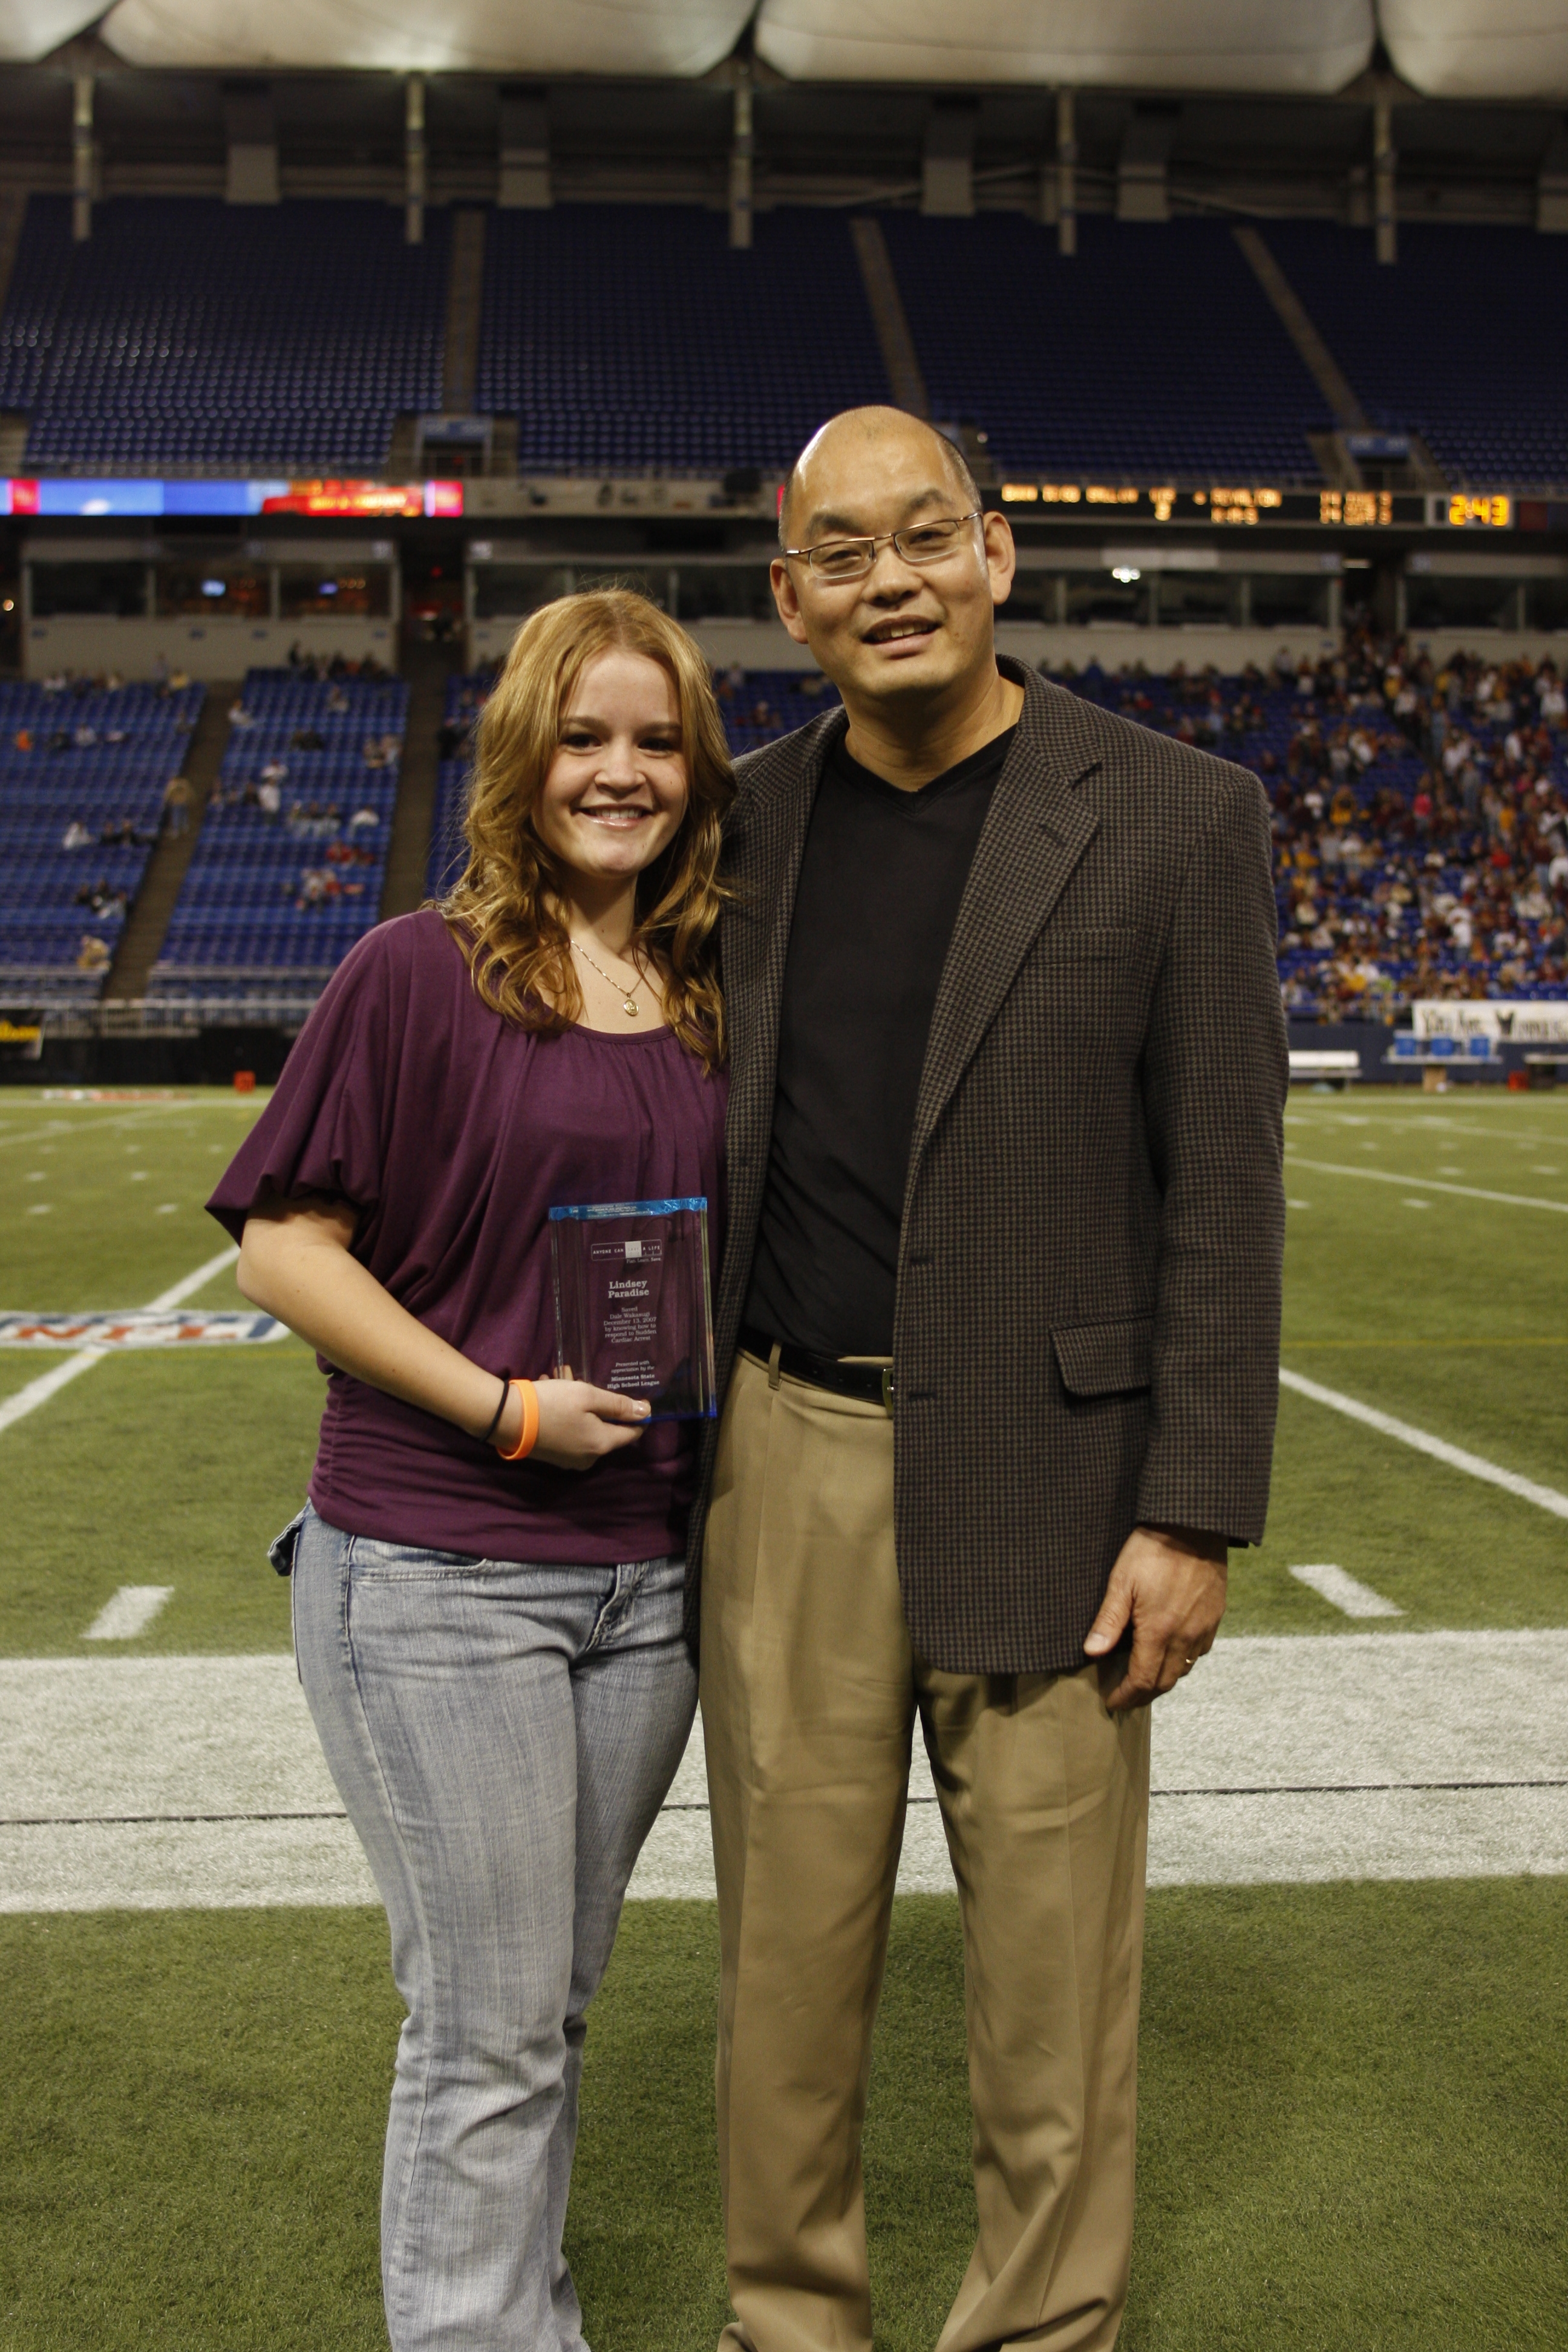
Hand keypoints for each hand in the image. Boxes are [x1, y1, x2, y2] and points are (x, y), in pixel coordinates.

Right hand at [498, 1374, 650, 1471]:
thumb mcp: (588, 1396)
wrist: (507, 1419)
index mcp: (602, 1444)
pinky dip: (567, 1414)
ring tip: (562, 1379)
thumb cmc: (552, 1404)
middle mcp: (589, 1458)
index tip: (637, 1397)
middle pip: (606, 1428)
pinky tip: (552, 1391)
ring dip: (579, 1405)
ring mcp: (570, 1459)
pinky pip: (570, 1432)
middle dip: (600, 1403)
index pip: (632, 1433)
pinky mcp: (555, 1455)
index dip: (638, 1415)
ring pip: (586, 1426)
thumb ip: (619, 1405)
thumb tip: (646, 1412)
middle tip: (583, 1379)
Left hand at [1082, 1523, 1227, 1712]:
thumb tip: (1092, 1652)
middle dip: (1144, 1694)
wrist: (1193, 1525)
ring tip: (1145, 1676)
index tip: (1113, 1701)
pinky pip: (1200, 1651)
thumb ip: (1108, 1621)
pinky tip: (1170, 1651)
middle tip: (1126, 1695)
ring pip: (1184, 1668)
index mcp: (1159, 1631)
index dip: (1127, 1696)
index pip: (1143, 1680)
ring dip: (1164, 1679)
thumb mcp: (1121, 1582)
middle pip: (1165, 1682)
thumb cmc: (1152, 1550)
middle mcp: (1186, 1636)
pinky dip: (1183, 1660)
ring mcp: (1204, 1627)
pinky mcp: (1215, 1616)